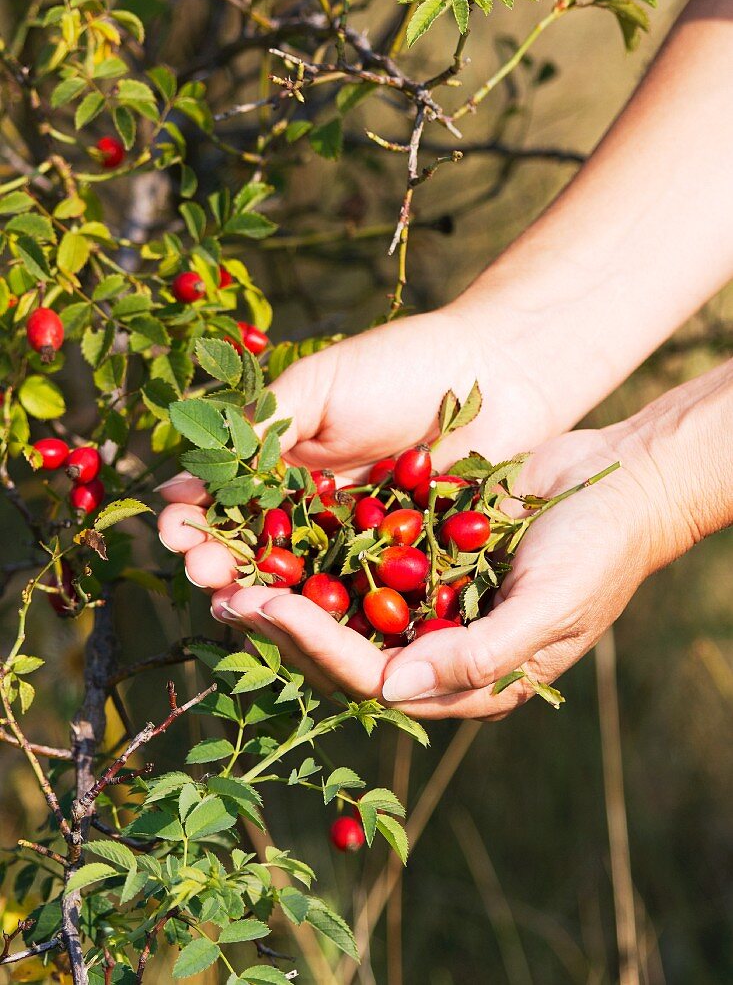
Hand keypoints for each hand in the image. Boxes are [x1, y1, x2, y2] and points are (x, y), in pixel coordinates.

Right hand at [156, 304, 558, 587]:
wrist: (493, 373)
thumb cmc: (400, 366)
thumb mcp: (316, 390)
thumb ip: (259, 432)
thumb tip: (179, 481)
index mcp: (284, 466)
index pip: (226, 505)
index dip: (195, 522)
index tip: (176, 532)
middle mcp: (312, 511)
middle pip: (254, 552)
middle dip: (220, 566)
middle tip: (204, 575)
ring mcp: (356, 542)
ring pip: (300, 584)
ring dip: (264, 599)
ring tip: (236, 605)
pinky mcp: (402, 568)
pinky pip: (360, 597)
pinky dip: (328, 611)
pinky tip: (300, 621)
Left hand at [180, 425, 668, 718]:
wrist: (622, 484)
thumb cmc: (597, 555)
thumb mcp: (548, 609)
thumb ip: (477, 654)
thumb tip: (390, 690)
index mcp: (463, 678)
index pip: (372, 676)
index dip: (315, 647)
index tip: (264, 609)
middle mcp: (433, 646)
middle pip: (340, 647)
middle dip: (282, 624)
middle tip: (221, 592)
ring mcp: (424, 599)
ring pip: (338, 604)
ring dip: (285, 588)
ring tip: (228, 567)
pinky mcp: (419, 552)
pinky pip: (358, 556)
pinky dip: (315, 545)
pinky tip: (272, 526)